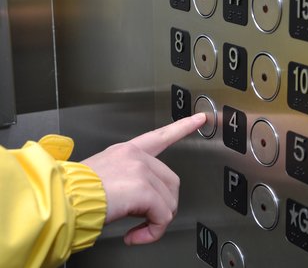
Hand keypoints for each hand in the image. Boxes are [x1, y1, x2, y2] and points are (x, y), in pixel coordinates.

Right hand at [82, 113, 205, 244]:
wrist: (60, 200)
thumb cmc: (73, 193)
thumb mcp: (102, 176)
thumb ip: (126, 179)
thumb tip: (139, 201)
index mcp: (126, 151)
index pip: (160, 136)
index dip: (183, 126)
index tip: (200, 118)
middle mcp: (135, 156)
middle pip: (170, 182)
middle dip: (163, 205)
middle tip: (146, 220)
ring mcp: (141, 170)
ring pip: (168, 201)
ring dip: (156, 221)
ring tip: (137, 229)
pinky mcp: (144, 189)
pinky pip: (162, 216)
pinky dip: (152, 232)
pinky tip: (136, 235)